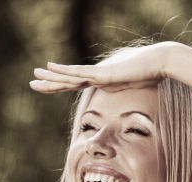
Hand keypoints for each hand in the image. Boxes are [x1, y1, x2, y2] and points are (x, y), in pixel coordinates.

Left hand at [29, 42, 183, 93]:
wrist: (159, 64)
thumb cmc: (150, 76)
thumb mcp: (132, 91)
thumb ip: (124, 96)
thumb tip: (122, 106)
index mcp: (101, 81)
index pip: (75, 85)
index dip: (60, 86)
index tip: (46, 87)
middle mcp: (96, 76)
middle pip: (68, 81)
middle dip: (50, 82)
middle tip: (32, 81)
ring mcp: (98, 73)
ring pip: (69, 76)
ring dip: (51, 76)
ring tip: (35, 74)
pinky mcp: (102, 73)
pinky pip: (79, 73)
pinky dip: (63, 71)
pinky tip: (50, 67)